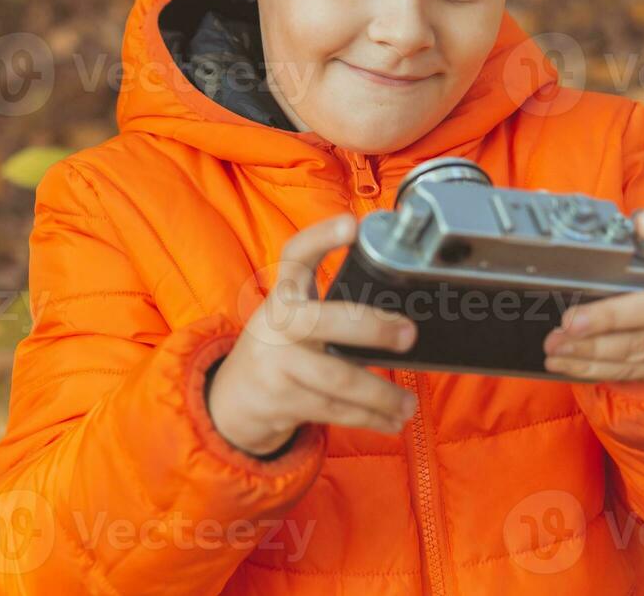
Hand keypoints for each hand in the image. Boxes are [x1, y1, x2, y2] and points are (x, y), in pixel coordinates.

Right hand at [207, 213, 419, 456]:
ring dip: (381, 395)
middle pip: (325, 321)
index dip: (322, 236)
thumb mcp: (297, 317)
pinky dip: (370, 418)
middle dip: (372, 328)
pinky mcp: (281, 400)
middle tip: (408, 335)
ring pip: (338, 379)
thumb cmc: (284, 348)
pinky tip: (392, 420)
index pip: (297, 254)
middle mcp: (276, 323)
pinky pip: (335, 410)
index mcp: (285, 292)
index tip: (352, 223)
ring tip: (408, 403)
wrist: (235, 399)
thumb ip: (336, 308)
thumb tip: (404, 318)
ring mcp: (276, 363)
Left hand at [543, 202, 643, 383]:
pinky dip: (595, 368)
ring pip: (642, 346)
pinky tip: (565, 362)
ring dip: (592, 349)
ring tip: (556, 345)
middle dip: (610, 317)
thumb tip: (632, 226)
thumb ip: (642, 227)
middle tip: (569, 323)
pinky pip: (633, 369)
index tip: (642, 224)